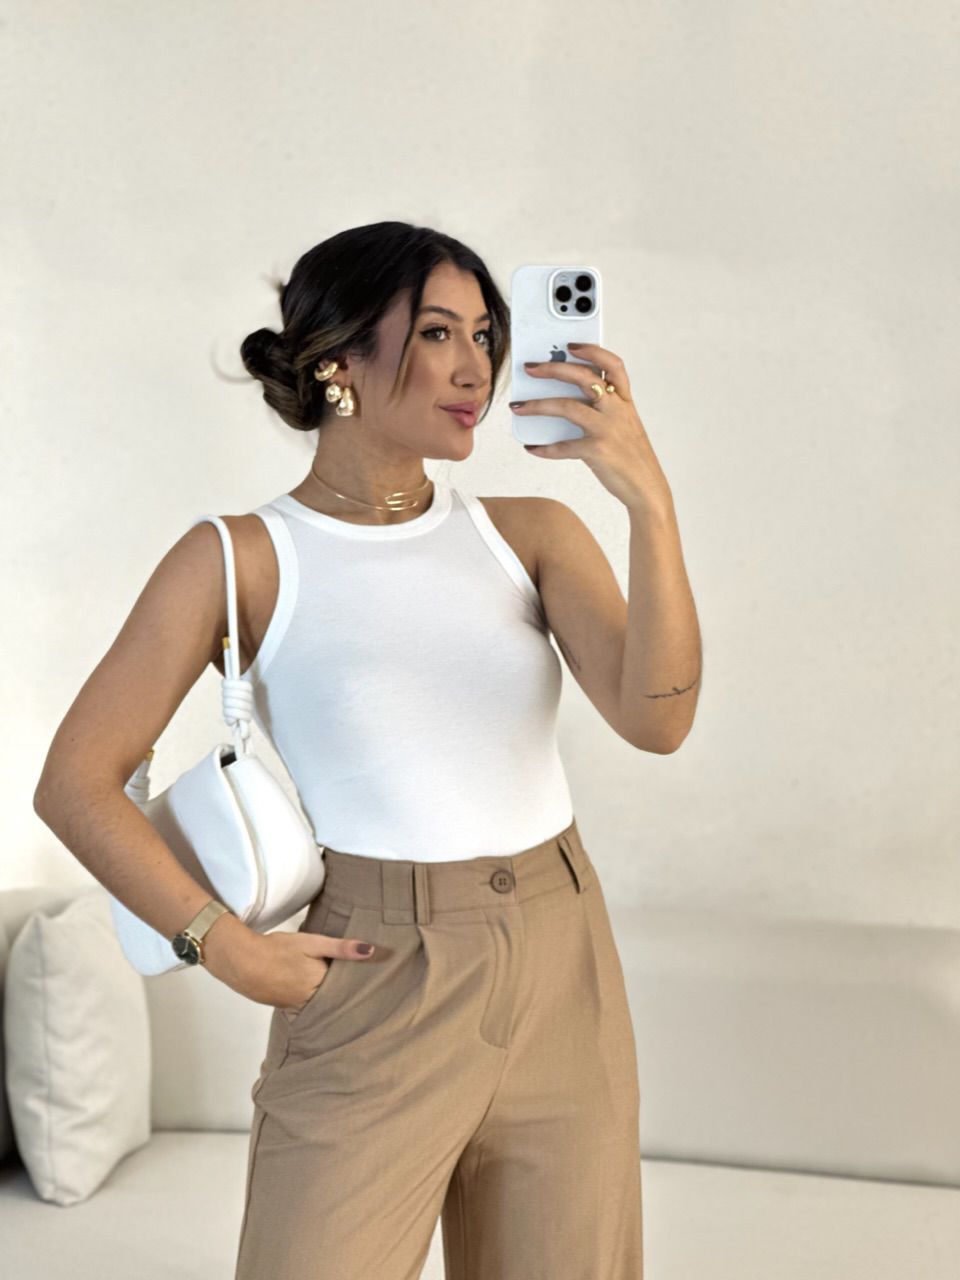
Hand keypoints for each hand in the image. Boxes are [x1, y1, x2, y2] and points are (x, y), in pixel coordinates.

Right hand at [206, 921, 374, 1012]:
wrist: (241, 963)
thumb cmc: (278, 950)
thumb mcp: (311, 943)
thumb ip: (341, 948)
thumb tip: (372, 951)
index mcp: (321, 987)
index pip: (347, 988)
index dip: (359, 983)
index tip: (376, 980)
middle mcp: (311, 1002)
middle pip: (335, 998)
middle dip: (347, 993)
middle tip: (368, 987)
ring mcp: (297, 1007)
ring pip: (321, 1003)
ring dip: (330, 997)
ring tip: (347, 990)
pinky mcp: (285, 1006)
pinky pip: (307, 1005)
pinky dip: (314, 999)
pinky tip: (318, 992)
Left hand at [511, 341, 673, 520]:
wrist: (646, 487)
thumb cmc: (630, 456)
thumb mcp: (621, 425)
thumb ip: (599, 410)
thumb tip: (559, 400)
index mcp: (624, 401)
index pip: (613, 365)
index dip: (593, 351)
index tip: (571, 345)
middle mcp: (617, 410)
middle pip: (582, 378)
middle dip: (553, 368)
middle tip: (530, 368)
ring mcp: (608, 429)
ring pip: (567, 407)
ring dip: (537, 405)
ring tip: (518, 406)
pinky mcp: (598, 451)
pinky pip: (564, 446)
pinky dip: (545, 448)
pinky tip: (532, 448)